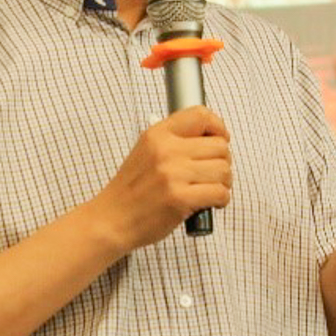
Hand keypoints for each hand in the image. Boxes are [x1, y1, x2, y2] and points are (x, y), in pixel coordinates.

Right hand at [91, 106, 231, 251]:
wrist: (111, 220)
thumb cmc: (131, 191)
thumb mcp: (146, 152)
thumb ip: (174, 141)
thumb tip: (212, 138)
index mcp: (158, 135)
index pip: (201, 115)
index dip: (219, 127)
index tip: (220, 139)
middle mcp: (166, 150)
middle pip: (220, 146)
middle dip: (223, 162)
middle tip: (213, 175)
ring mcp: (173, 174)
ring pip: (224, 170)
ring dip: (224, 183)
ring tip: (211, 190)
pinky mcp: (180, 198)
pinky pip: (220, 193)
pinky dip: (221, 200)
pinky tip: (210, 203)